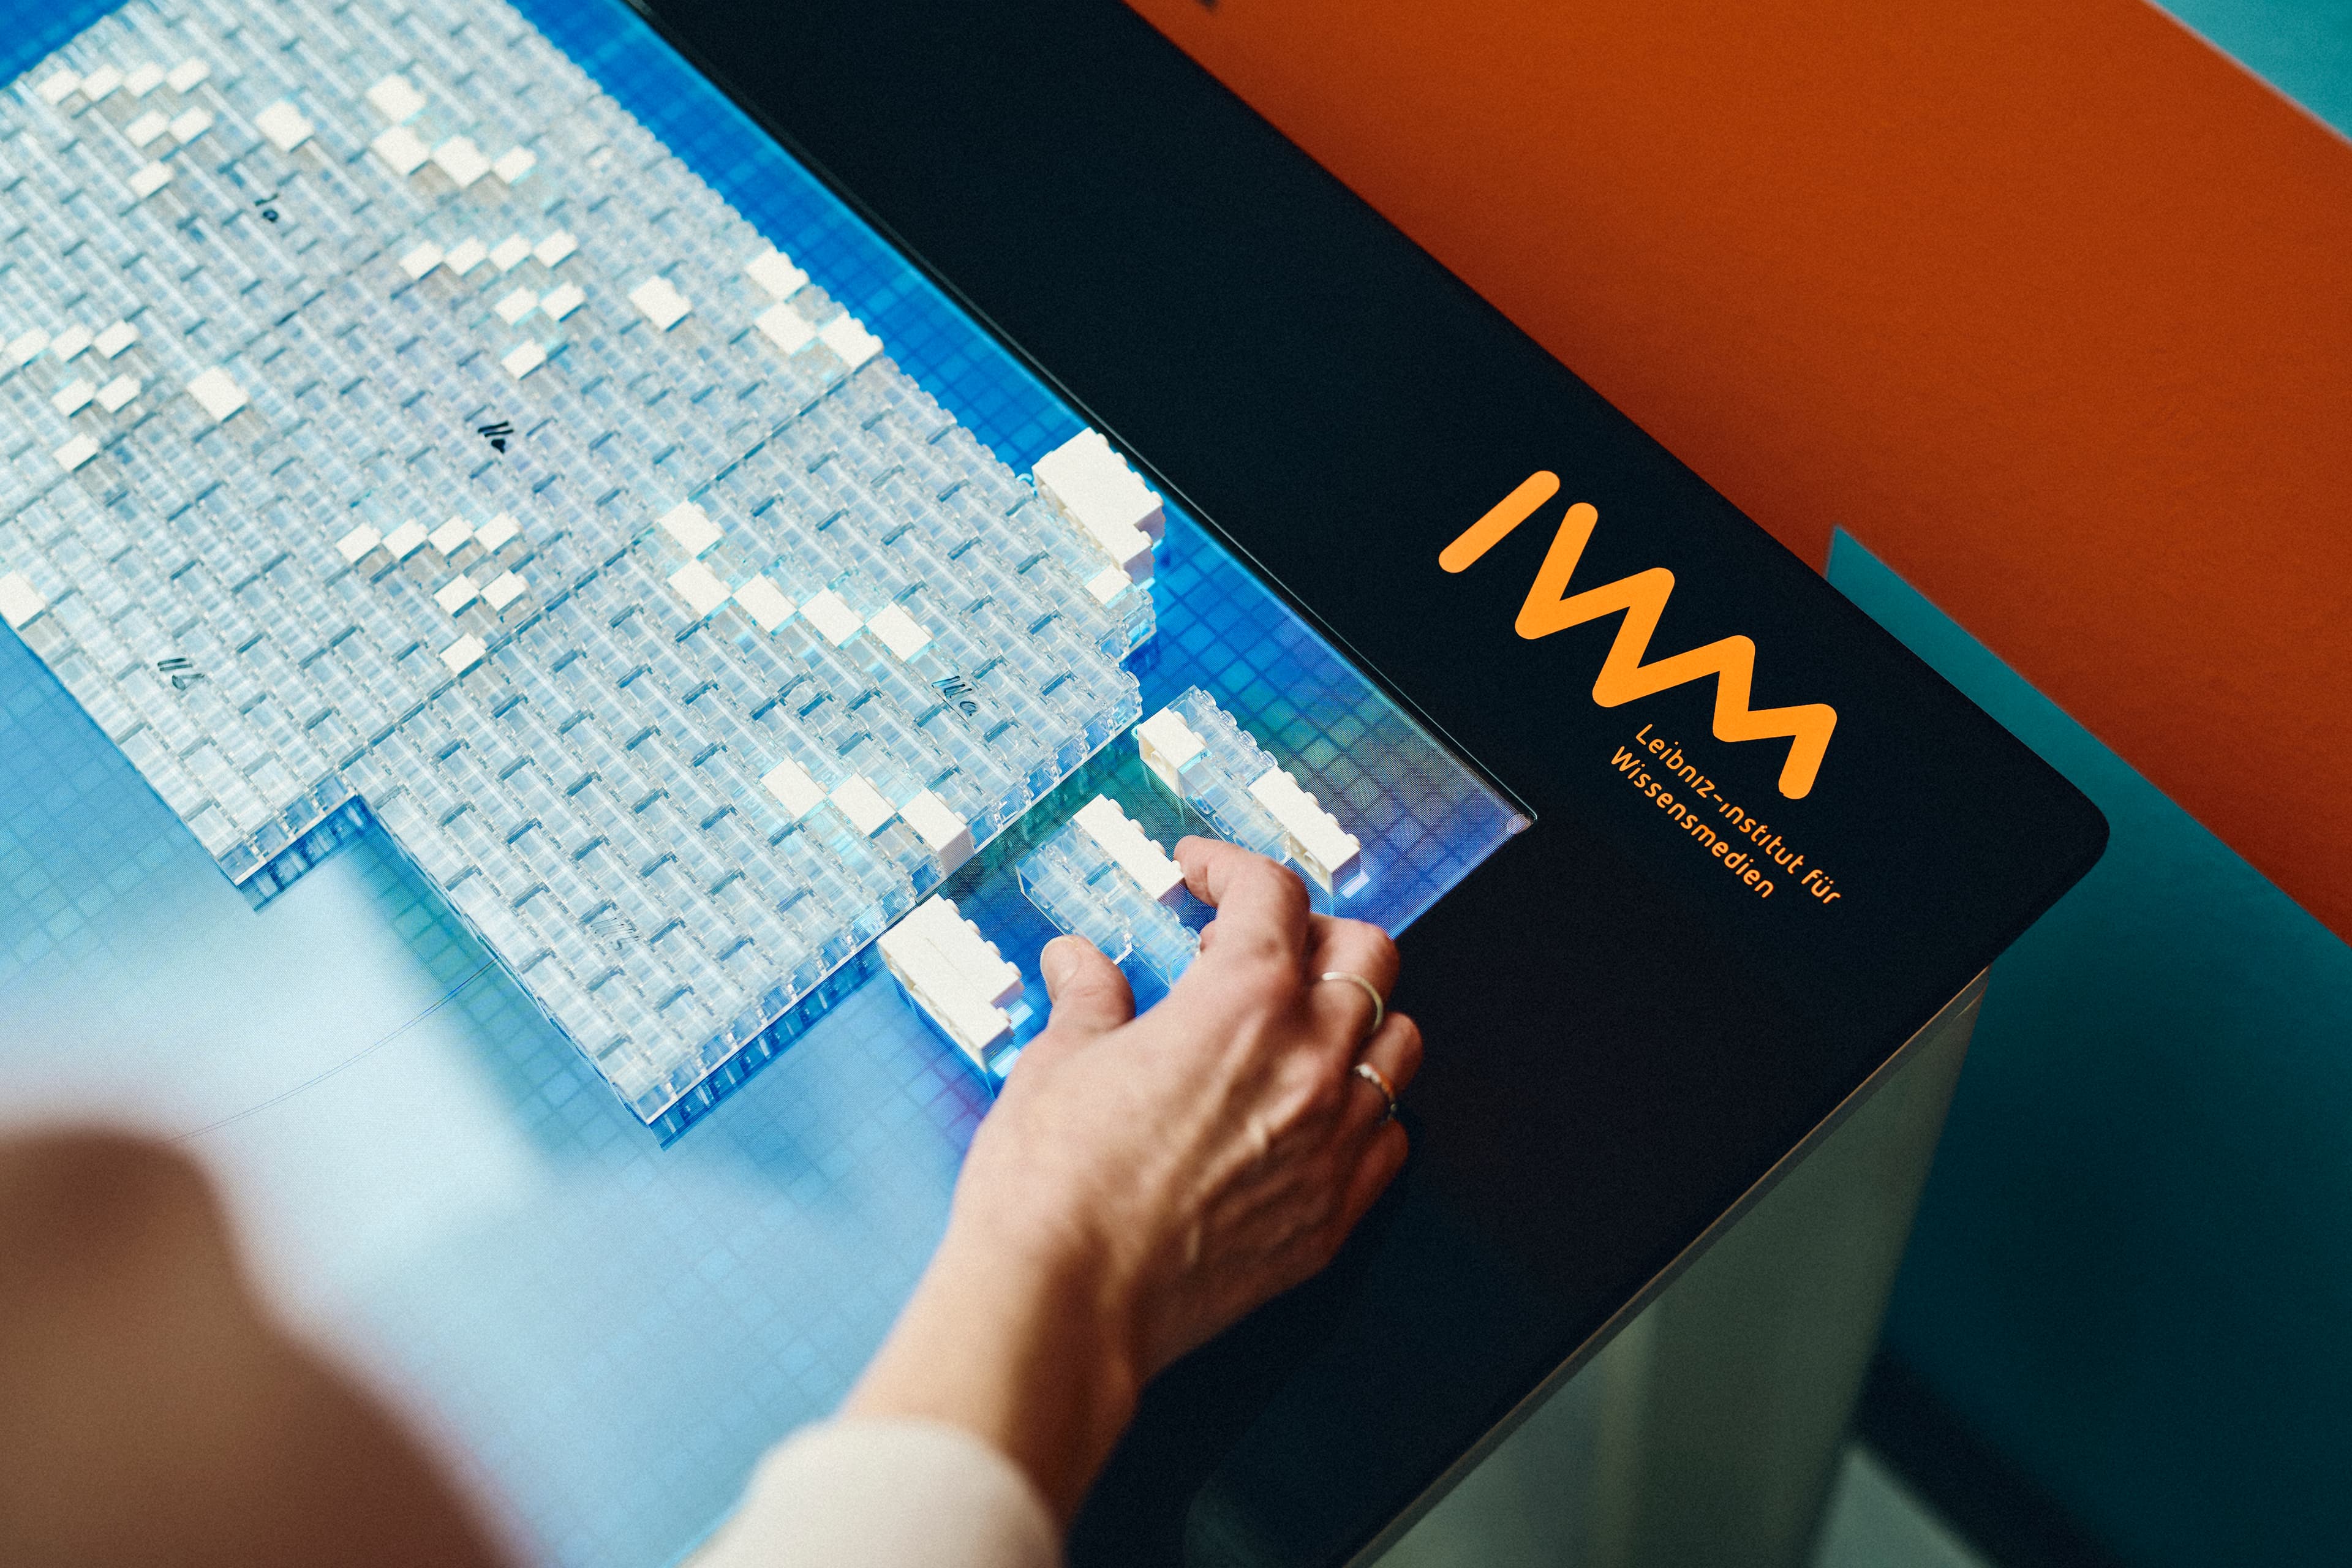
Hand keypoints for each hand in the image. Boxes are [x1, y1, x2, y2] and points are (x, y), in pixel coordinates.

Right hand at [843, 838, 1420, 1521]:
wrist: (1067, 1304)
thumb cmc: (1053, 1185)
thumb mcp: (1058, 1061)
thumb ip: (1087, 999)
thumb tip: (1079, 965)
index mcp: (1242, 1000)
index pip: (1271, 894)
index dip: (1233, 867)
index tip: (1204, 874)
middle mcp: (1309, 1061)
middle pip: (1366, 953)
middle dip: (1314, 931)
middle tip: (1256, 945)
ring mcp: (1334, 1141)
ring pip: (1397, 1043)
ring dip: (1355, 1016)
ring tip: (1296, 1025)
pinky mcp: (1334, 1215)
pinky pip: (1390, 1137)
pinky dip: (1364, 1109)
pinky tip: (1311, 1111)